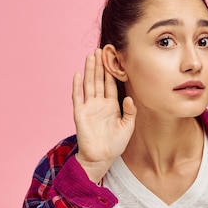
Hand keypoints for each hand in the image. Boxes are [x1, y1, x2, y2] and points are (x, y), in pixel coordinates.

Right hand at [72, 49, 136, 181]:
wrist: (101, 158)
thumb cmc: (115, 144)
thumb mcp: (127, 127)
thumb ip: (130, 112)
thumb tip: (129, 98)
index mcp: (111, 105)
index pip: (110, 84)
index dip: (111, 71)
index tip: (111, 57)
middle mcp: (99, 104)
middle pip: (99, 80)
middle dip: (99, 65)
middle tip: (99, 50)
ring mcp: (89, 107)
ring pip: (88, 84)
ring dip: (89, 70)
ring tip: (90, 56)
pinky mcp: (80, 114)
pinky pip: (78, 97)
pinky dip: (77, 86)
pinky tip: (78, 75)